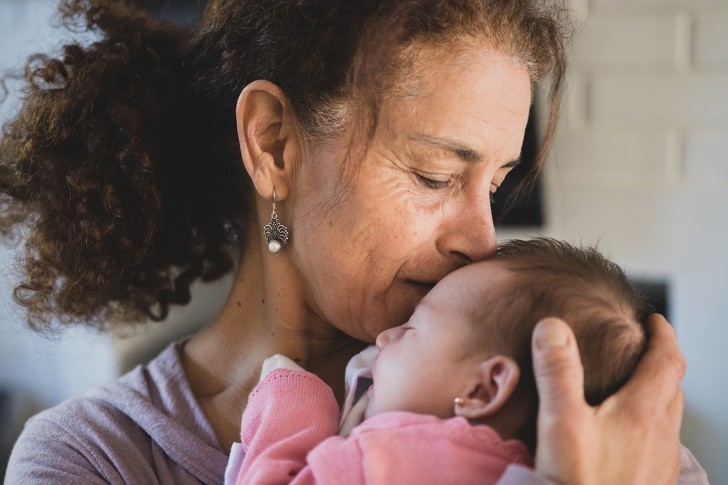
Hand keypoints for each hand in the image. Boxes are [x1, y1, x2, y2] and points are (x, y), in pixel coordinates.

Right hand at [531, 315, 684, 484]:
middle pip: (674, 386)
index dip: (663, 334)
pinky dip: (653, 421)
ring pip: (671, 415)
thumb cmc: (578, 482)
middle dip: (664, 360)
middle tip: (646, 346)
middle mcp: (661, 434)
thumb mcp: (561, 421)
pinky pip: (663, 440)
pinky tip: (629, 433)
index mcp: (643, 412)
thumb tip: (553, 326)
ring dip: (660, 392)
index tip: (655, 319)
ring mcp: (660, 461)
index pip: (667, 360)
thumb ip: (558, 371)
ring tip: (638, 384)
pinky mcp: (653, 481)